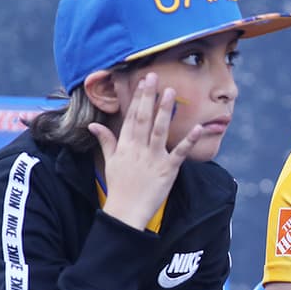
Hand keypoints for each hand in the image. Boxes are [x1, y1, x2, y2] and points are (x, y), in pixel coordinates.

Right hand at [89, 73, 205, 229]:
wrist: (126, 211)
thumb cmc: (119, 186)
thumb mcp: (110, 161)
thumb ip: (105, 141)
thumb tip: (92, 125)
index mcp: (126, 146)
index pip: (132, 117)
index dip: (138, 98)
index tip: (143, 82)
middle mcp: (138, 149)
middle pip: (143, 118)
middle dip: (149, 97)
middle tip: (154, 77)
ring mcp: (153, 158)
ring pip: (159, 130)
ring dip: (164, 111)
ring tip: (170, 92)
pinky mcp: (168, 170)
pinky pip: (179, 153)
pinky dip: (189, 141)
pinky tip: (198, 127)